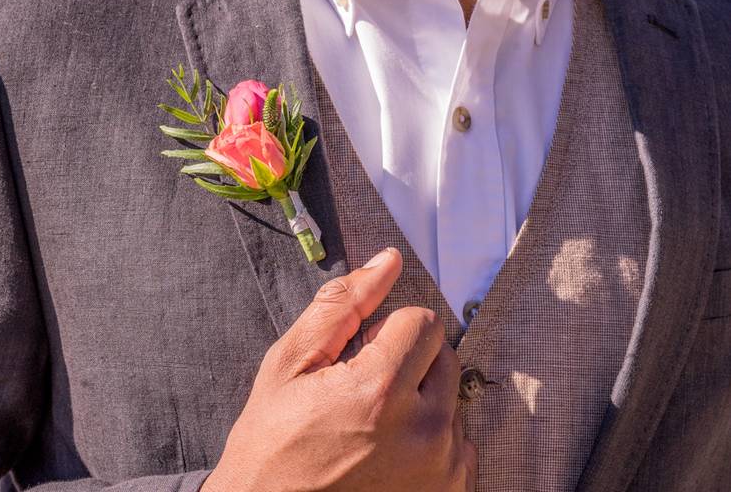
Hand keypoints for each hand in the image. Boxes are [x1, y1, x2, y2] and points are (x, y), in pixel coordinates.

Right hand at [202, 248, 476, 491]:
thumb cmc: (271, 446)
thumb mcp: (289, 366)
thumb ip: (341, 307)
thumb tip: (387, 262)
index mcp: (380, 391)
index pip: (422, 321)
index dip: (386, 330)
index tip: (359, 356)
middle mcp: (423, 431)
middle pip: (443, 355)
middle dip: (408, 360)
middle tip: (362, 392)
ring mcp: (442, 468)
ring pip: (450, 397)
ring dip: (420, 400)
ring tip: (372, 428)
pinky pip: (459, 442)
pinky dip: (430, 437)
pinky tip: (389, 453)